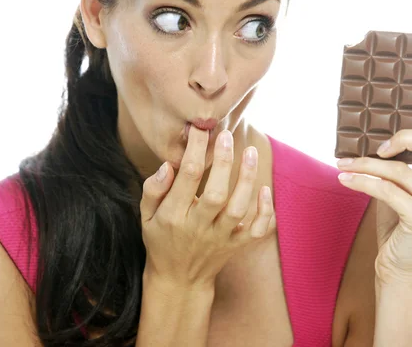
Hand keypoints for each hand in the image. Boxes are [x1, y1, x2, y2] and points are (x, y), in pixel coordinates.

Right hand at [140, 125, 275, 288]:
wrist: (179, 280)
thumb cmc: (160, 240)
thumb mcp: (145, 216)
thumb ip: (152, 190)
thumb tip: (167, 164)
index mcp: (173, 216)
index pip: (186, 177)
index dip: (194, 150)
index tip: (199, 130)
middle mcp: (198, 227)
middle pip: (216, 193)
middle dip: (223, 162)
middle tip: (226, 135)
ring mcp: (220, 238)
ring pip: (238, 209)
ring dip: (247, 179)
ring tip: (251, 152)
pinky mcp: (236, 245)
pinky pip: (255, 231)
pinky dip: (265, 212)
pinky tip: (265, 189)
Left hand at [336, 88, 411, 284]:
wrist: (399, 269)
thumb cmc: (399, 226)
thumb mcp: (403, 190)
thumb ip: (400, 166)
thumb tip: (374, 137)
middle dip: (406, 136)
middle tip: (378, 144)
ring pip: (401, 169)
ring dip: (366, 164)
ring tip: (342, 163)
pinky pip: (387, 190)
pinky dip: (362, 181)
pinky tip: (344, 178)